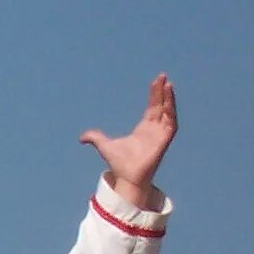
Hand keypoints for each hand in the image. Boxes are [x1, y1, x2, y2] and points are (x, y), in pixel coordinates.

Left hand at [81, 74, 176, 209]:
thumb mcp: (104, 146)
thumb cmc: (119, 164)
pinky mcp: (164, 141)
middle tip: (163, 76)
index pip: (152, 107)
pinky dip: (171, 113)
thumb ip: (95, 138)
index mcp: (144, 128)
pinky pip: (171, 124)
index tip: (156, 81)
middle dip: (163, 91)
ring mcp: (161, 135)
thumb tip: (82, 138)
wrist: (126, 177)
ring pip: (168, 112)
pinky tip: (169, 103)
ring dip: (169, 99)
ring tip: (168, 84)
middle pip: (161, 106)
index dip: (155, 94)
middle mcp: (154, 129)